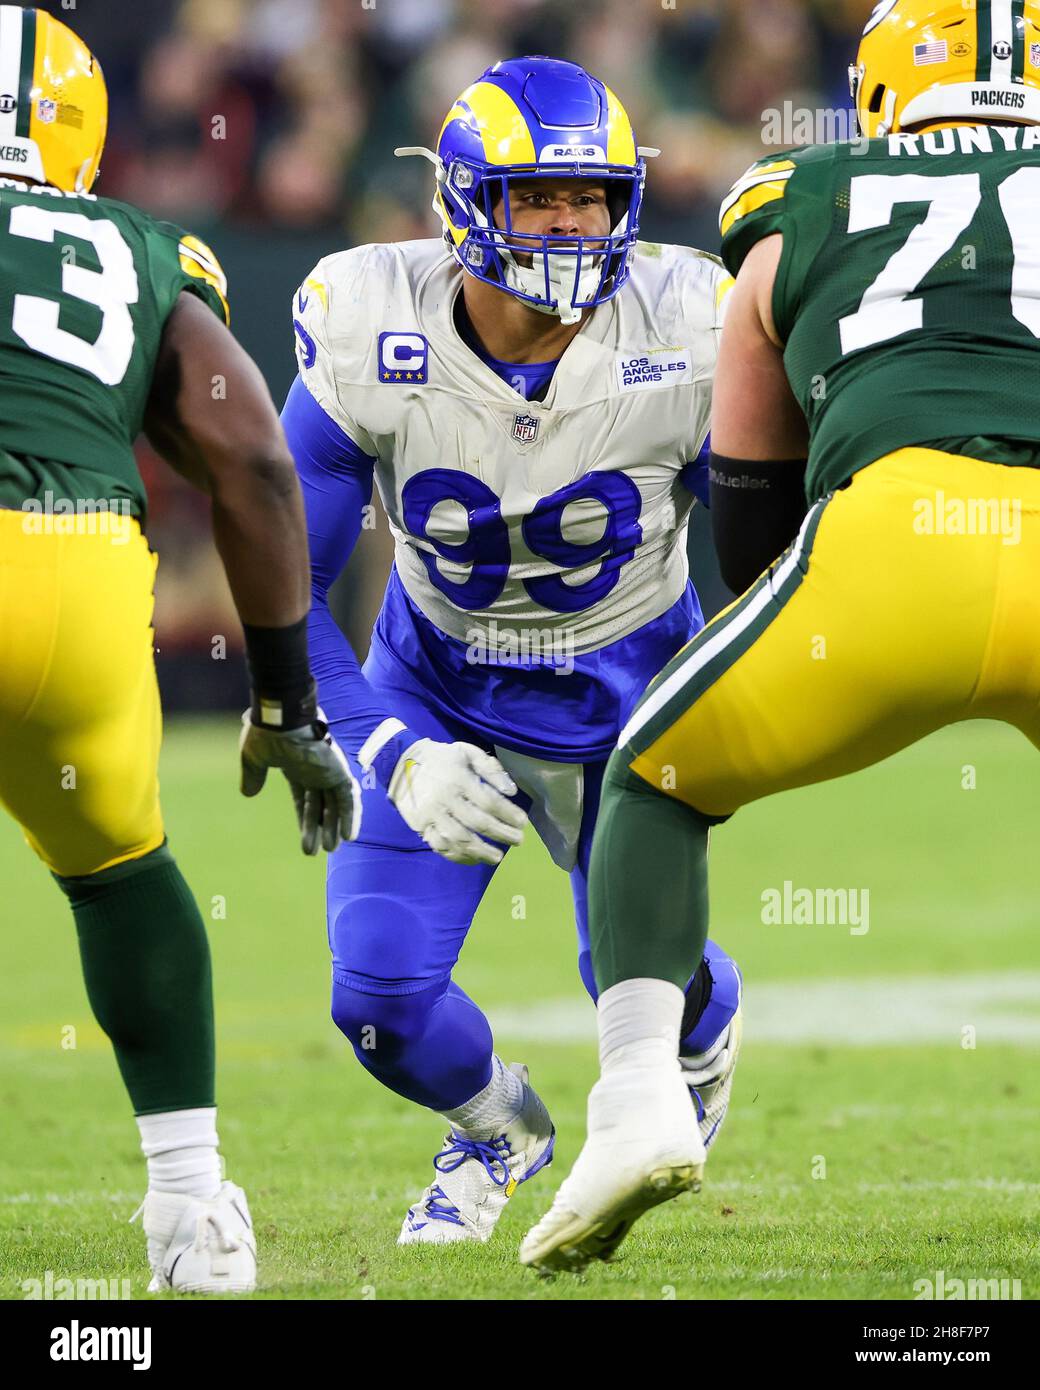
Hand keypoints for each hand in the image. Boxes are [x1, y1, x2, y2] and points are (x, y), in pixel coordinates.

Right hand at [239, 710, 361, 854]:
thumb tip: (247, 794)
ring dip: (335, 826)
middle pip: (320, 806)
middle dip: (320, 828)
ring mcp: (328, 771)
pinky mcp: (338, 770)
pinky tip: (349, 835)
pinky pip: (347, 798)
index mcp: (296, 768)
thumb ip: (253, 776)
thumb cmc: (266, 733)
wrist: (281, 718)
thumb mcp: (254, 758)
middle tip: (320, 850)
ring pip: (334, 805)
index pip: (303, 800)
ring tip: (332, 848)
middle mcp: (315, 771)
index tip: (305, 840)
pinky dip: (350, 816)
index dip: (304, 820)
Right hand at [388, 738, 526, 865]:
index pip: (488, 801)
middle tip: (518, 841)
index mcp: (458, 779)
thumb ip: (490, 768)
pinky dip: (457, 856)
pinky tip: (472, 859)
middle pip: (477, 822)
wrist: (400, 763)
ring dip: (481, 851)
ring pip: (459, 839)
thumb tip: (511, 791)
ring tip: (497, 857)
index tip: (523, 822)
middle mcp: (445, 799)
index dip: (508, 814)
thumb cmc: (441, 758)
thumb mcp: (466, 752)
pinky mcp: (420, 826)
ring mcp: (431, 815)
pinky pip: (440, 846)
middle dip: (501, 834)